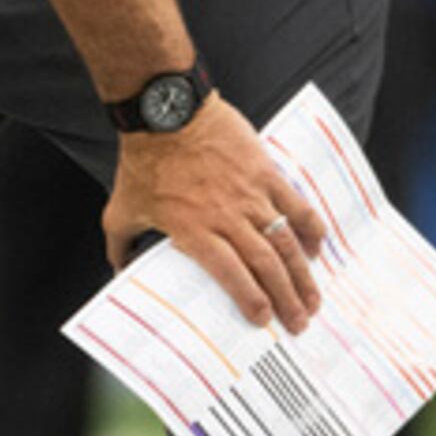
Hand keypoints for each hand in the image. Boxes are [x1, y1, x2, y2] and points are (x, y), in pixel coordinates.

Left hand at [104, 97, 324, 329]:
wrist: (165, 112)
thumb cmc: (143, 161)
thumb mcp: (121, 209)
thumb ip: (120, 245)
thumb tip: (117, 269)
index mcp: (194, 230)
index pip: (231, 275)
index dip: (251, 301)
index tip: (263, 320)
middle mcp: (227, 217)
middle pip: (266, 266)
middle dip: (286, 299)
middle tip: (298, 323)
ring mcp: (251, 195)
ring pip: (285, 242)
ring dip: (303, 274)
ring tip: (312, 299)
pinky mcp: (265, 173)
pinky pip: (296, 206)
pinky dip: (310, 229)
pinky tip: (318, 248)